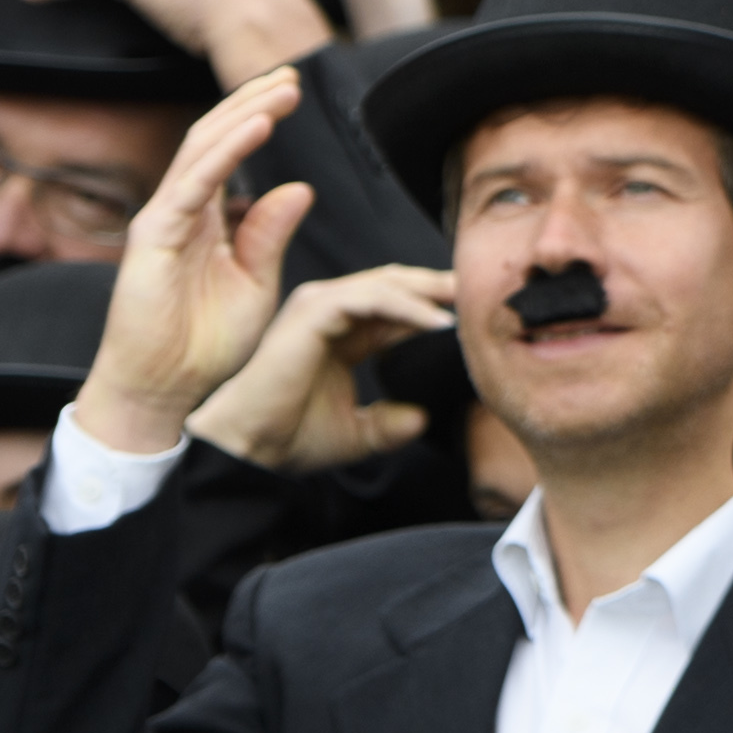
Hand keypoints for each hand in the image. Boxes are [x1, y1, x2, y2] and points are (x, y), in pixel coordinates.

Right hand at [83, 69, 320, 456]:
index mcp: (204, 220)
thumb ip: (269, 233)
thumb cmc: (205, 345)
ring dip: (245, 112)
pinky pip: (195, 184)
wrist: (164, 391)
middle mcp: (180, 211)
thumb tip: (299, 187)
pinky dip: (229, 151)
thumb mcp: (255, 283)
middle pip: (214, 138)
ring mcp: (164, 220)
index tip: (292, 90)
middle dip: (253, 102)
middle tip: (292, 74)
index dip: (257, 117)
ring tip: (284, 88)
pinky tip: (260, 125)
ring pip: (202, 149)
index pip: (227, 153)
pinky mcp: (154, 238)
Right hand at [185, 265, 459, 469]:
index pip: (398, 308)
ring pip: (387, 284)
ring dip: (430, 293)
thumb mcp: (357, 432)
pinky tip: (437, 323)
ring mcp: (319, 307)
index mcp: (342, 333)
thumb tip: (422, 419)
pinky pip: (370, 298)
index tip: (478, 320)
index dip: (436, 311)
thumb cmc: (290, 437)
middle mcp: (330, 312)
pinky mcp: (312, 311)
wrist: (250, 448)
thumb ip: (389, 424)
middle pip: (397, 286)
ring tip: (467, 304)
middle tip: (482, 297)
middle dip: (439, 289)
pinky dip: (408, 306)